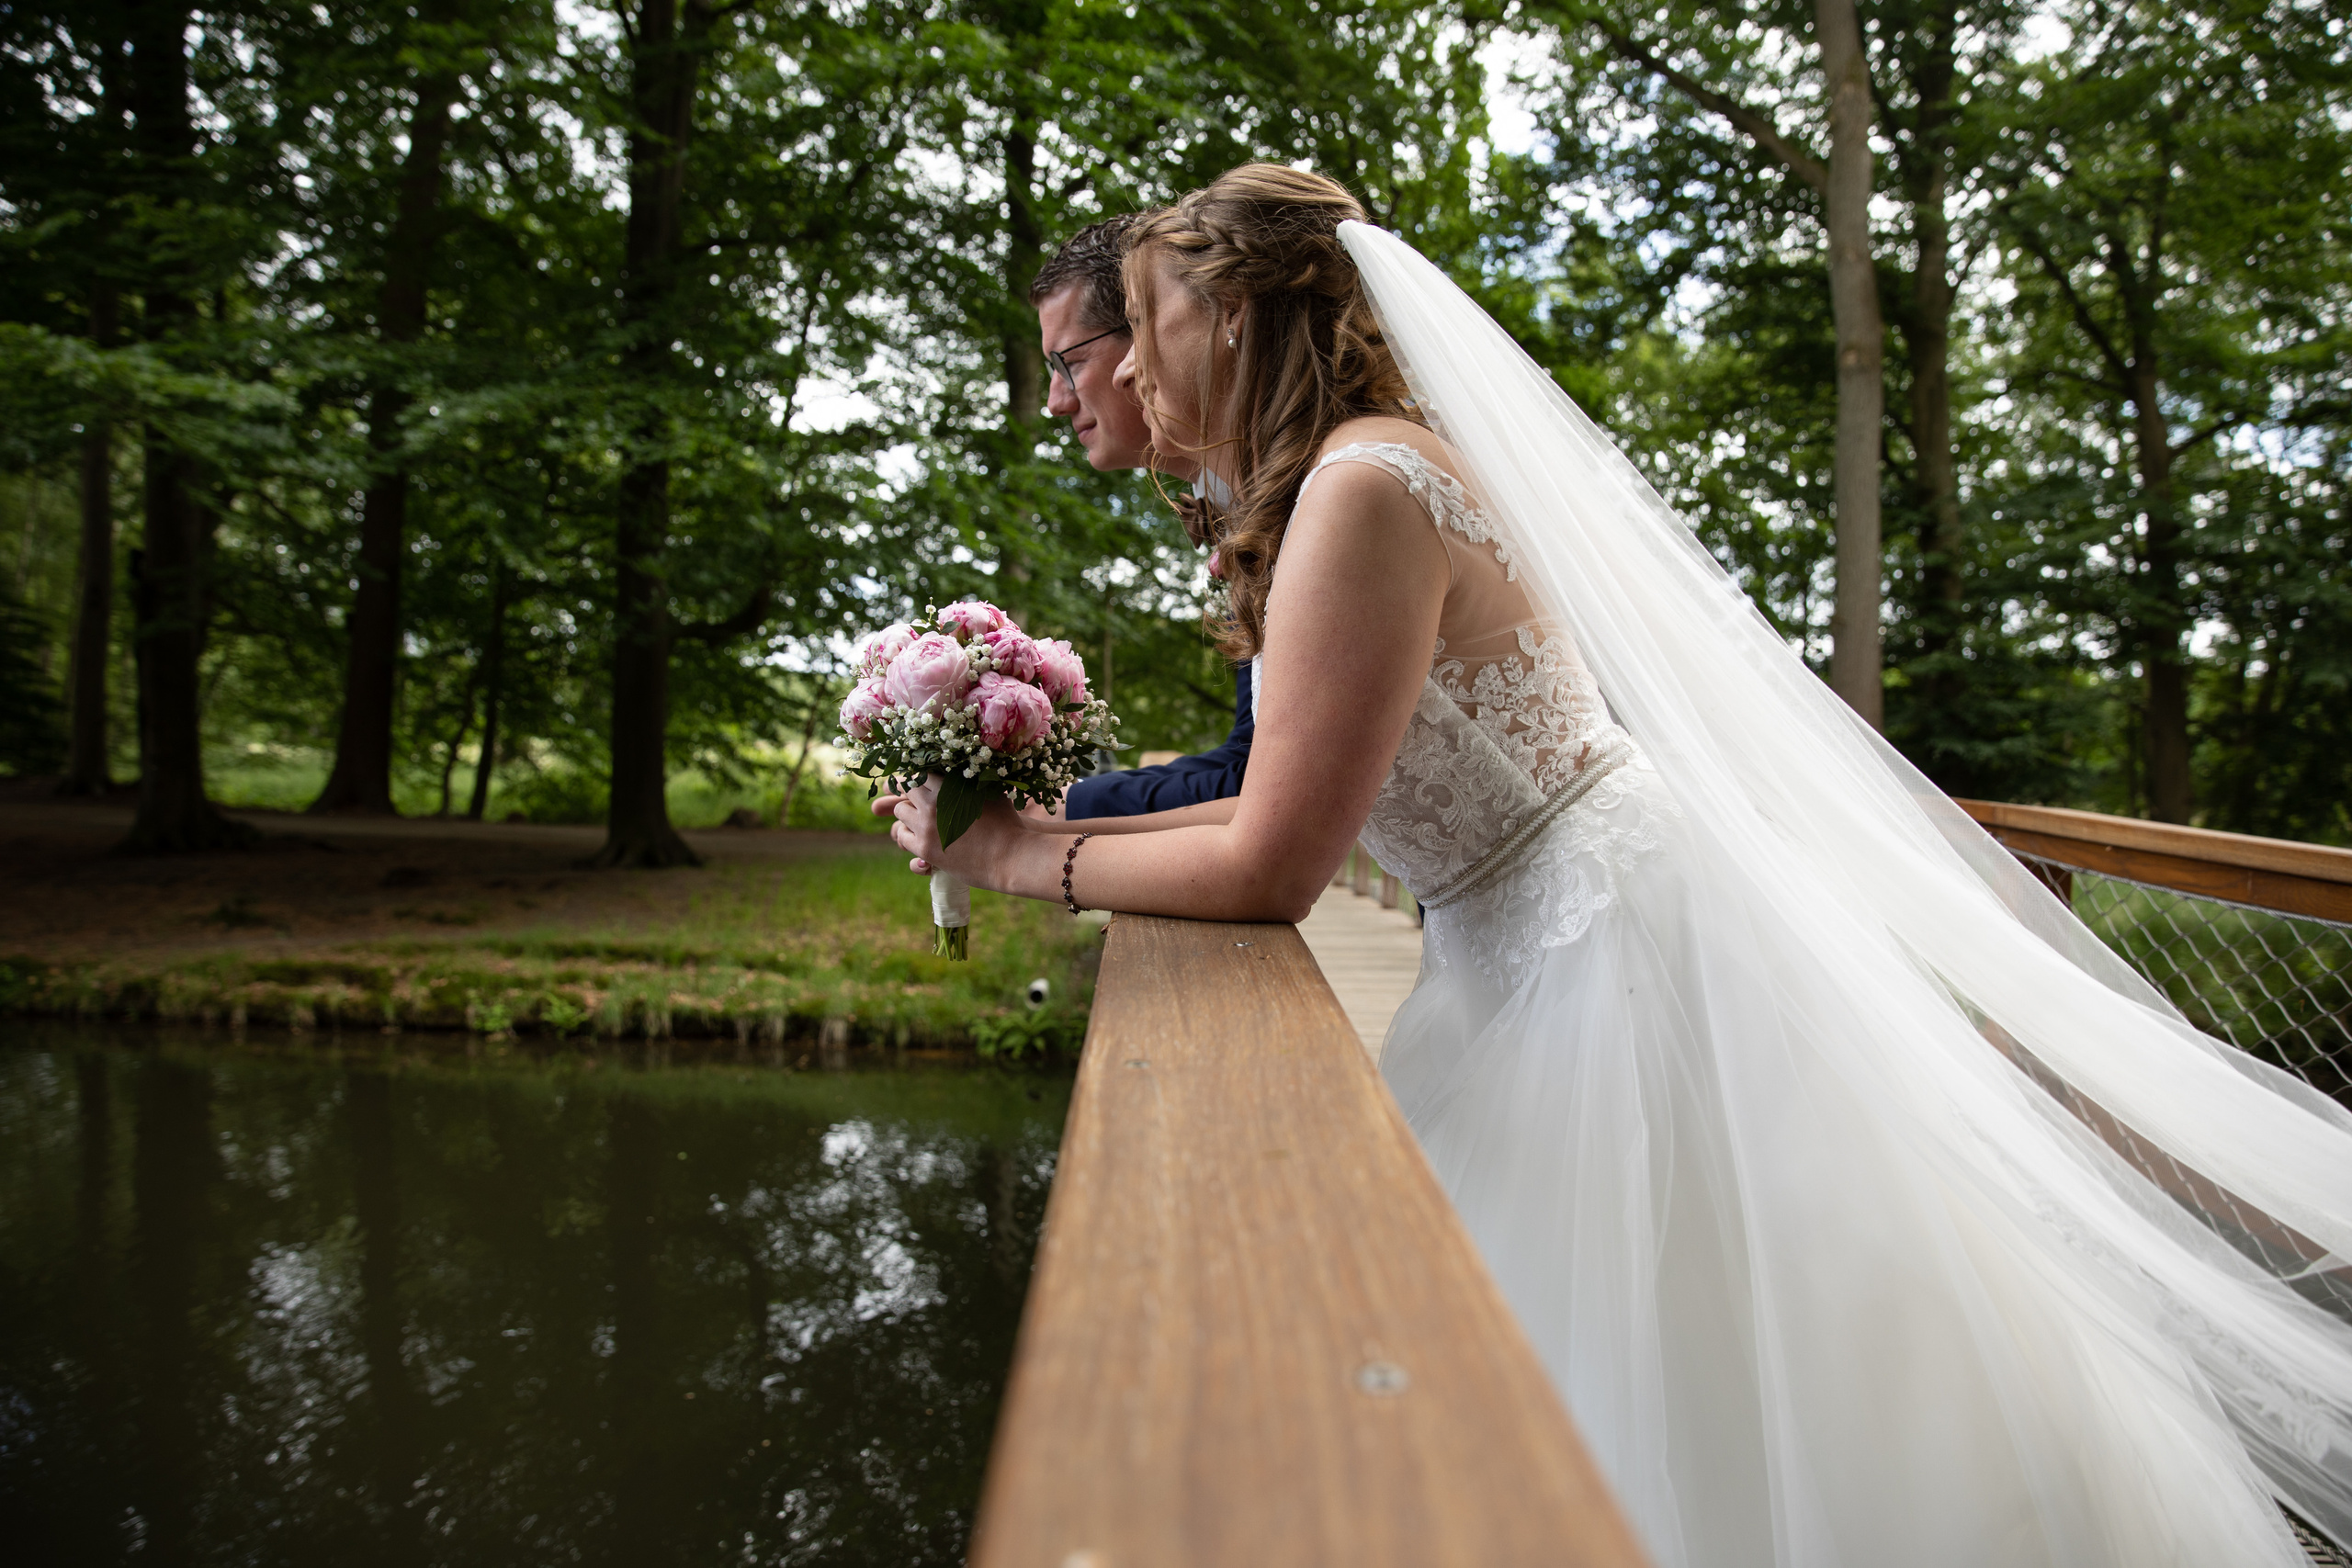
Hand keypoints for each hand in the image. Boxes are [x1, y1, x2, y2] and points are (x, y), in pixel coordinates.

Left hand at [879, 776, 1020, 882]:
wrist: (1010, 857)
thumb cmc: (1007, 824)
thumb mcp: (991, 793)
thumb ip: (972, 782)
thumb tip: (966, 771)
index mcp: (949, 786)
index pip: (919, 772)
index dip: (918, 775)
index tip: (917, 781)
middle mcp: (933, 803)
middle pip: (906, 788)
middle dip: (909, 791)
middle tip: (916, 798)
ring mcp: (926, 827)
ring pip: (901, 811)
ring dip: (908, 812)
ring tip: (920, 818)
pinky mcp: (924, 849)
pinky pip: (902, 836)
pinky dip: (908, 835)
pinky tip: (920, 836)